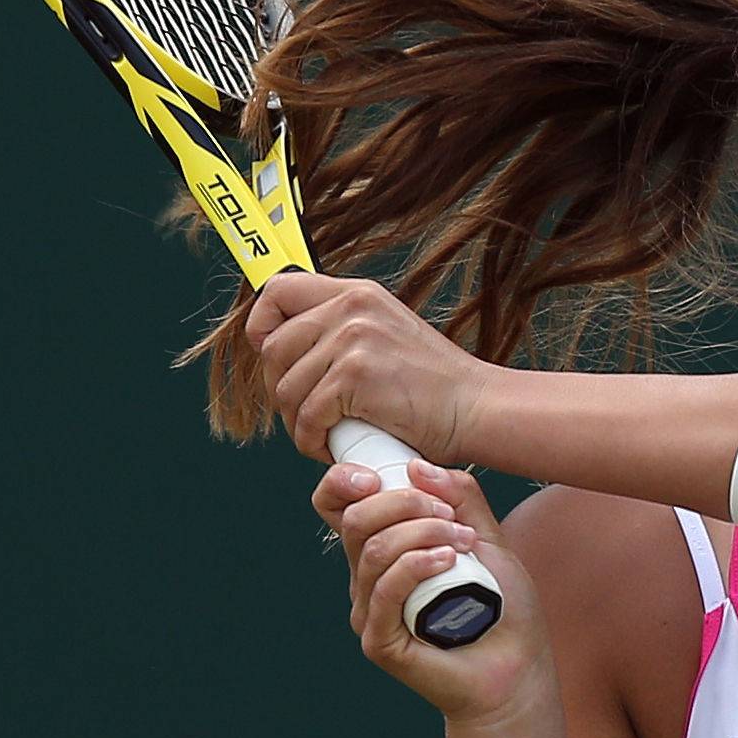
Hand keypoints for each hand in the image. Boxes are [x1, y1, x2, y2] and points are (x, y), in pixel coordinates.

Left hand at [248, 273, 494, 468]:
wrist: (474, 408)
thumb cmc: (433, 387)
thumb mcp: (386, 334)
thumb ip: (343, 330)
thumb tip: (286, 349)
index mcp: (356, 293)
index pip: (279, 290)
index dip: (262, 326)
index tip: (272, 358)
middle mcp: (351, 307)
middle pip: (274, 348)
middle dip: (280, 390)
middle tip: (304, 415)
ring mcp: (353, 339)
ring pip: (286, 387)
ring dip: (296, 423)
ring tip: (322, 435)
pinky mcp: (355, 376)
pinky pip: (307, 415)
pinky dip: (311, 441)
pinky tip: (330, 447)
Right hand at [312, 459, 556, 725]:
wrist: (517, 670)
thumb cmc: (502, 607)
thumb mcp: (489, 540)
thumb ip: (462, 499)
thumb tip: (417, 466)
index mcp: (381, 551)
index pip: (336, 505)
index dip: (343, 480)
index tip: (382, 474)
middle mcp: (367, 580)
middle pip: (355, 520)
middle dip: (404, 502)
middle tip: (451, 518)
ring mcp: (370, 612)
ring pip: (373, 550)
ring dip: (422, 533)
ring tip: (464, 545)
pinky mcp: (380, 642)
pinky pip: (385, 590)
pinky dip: (416, 565)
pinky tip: (448, 562)